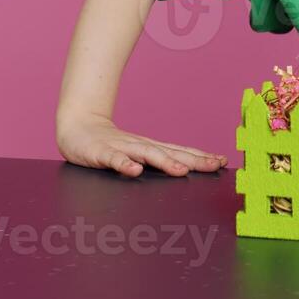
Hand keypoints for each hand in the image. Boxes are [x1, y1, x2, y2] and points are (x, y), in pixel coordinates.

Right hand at [57, 113, 227, 176]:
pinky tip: (134, 171)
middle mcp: (141, 146)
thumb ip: (158, 160)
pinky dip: (124, 165)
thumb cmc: (110, 145)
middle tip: (214, 165)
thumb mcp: (138, 153)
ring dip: (164, 162)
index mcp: (151, 147)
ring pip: (146, 154)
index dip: (201, 157)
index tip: (222, 161)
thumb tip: (186, 168)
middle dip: (194, 160)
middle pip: (171, 153)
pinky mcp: (101, 153)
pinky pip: (114, 159)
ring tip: (181, 171)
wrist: (76, 127)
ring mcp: (122, 148)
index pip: (181, 152)